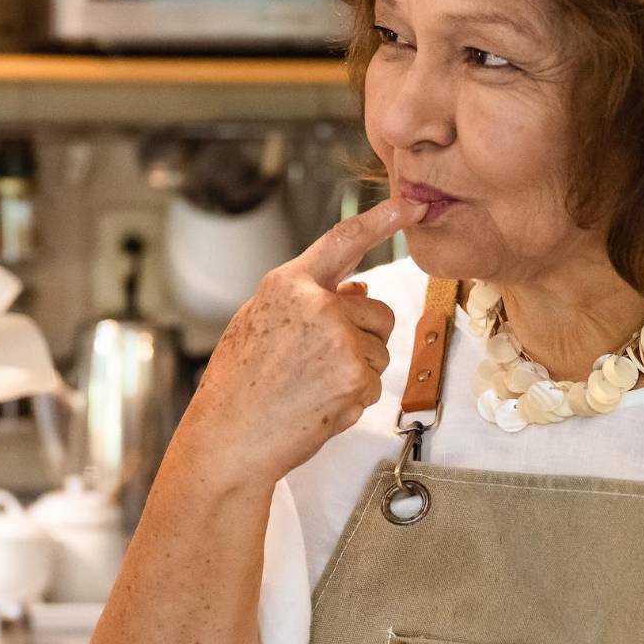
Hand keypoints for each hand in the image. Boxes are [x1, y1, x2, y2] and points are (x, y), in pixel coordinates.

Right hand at [177, 196, 425, 482]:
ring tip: (310, 385)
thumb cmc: (239, 381)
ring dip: (357, 368)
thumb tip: (361, 288)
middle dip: (363, 334)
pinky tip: (318, 404)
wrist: (230, 437)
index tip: (413, 206)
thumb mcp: (261, 323)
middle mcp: (318, 305)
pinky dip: (353, 397)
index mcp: (288, 284)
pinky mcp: (357, 379)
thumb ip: (309, 300)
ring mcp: (340, 342)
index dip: (382, 219)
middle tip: (318, 363)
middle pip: (378, 310)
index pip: (343, 240)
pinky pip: (374, 382)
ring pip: (379, 349)